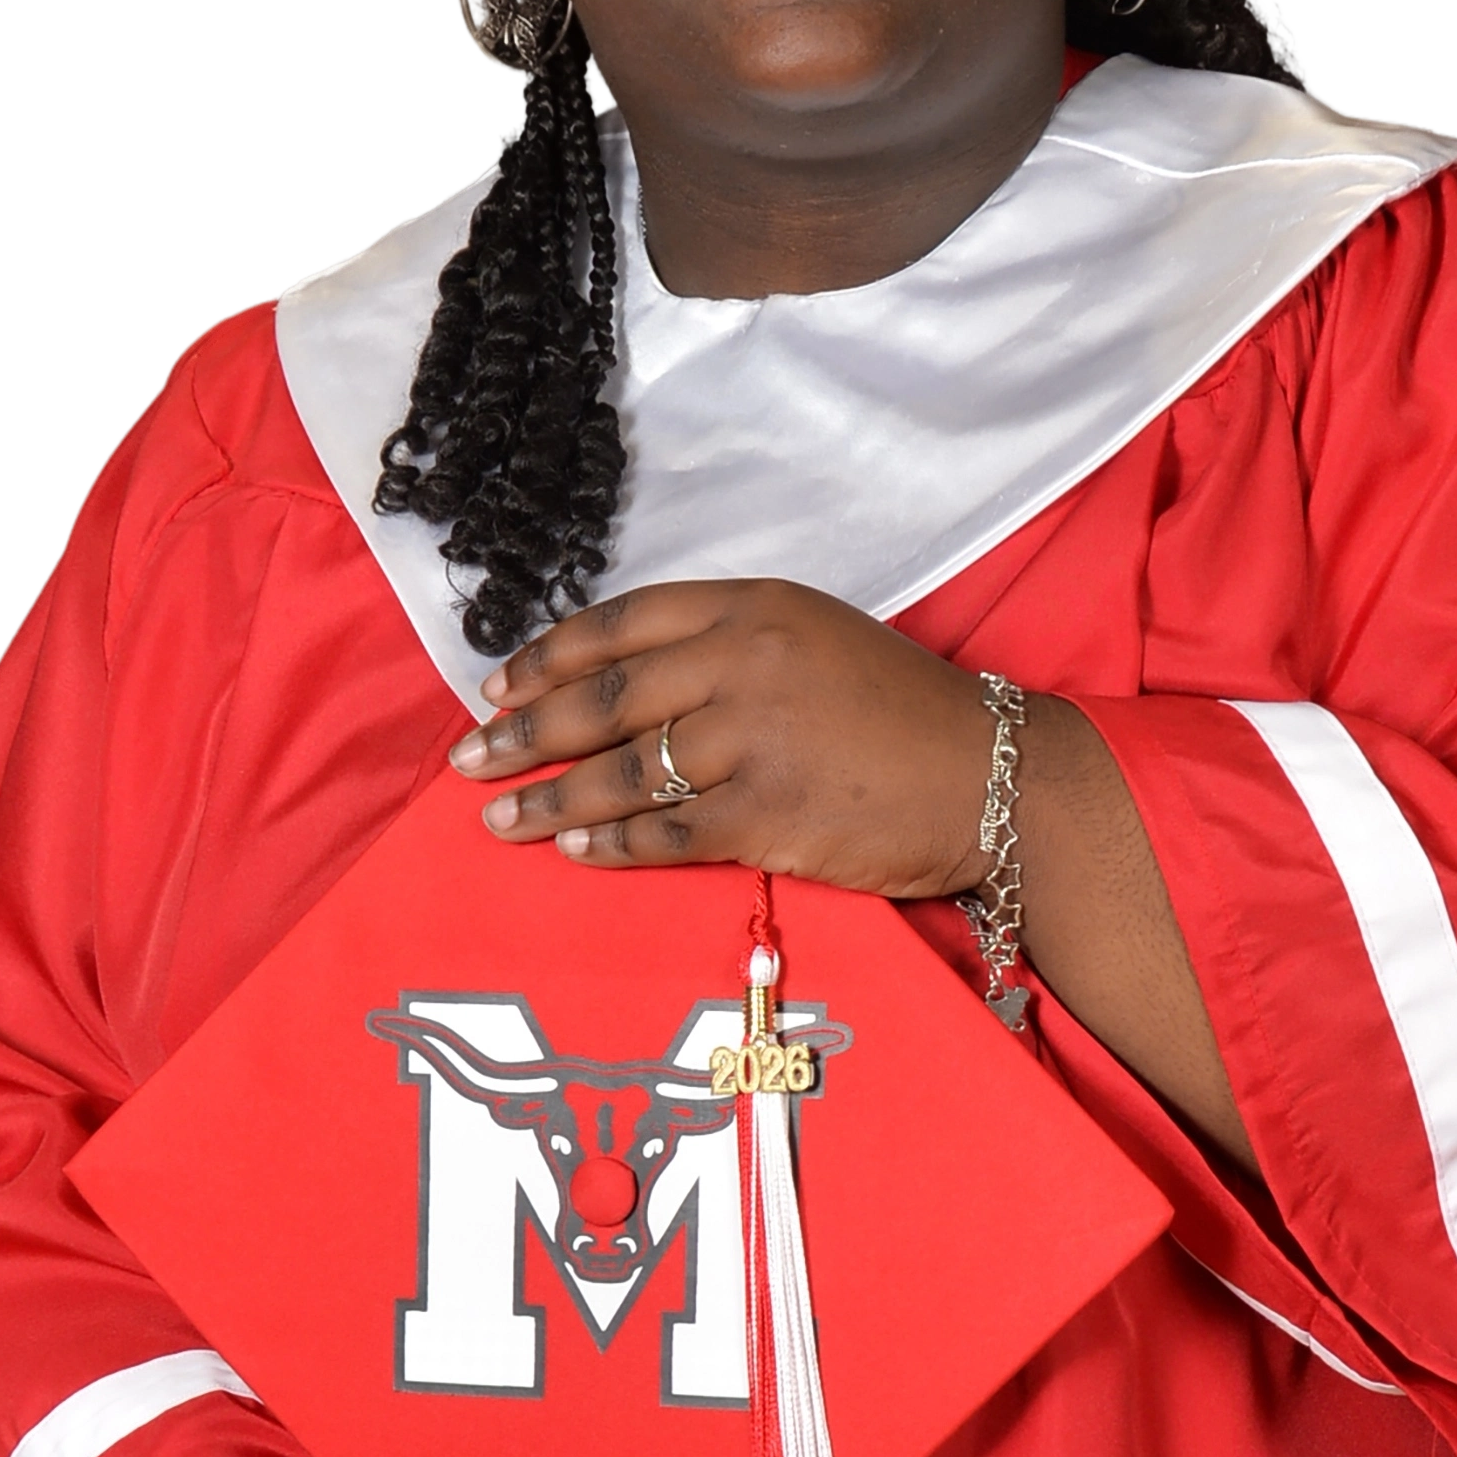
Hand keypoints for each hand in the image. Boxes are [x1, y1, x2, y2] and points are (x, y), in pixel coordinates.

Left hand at [447, 579, 994, 893]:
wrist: (989, 775)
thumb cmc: (900, 709)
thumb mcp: (812, 636)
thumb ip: (723, 645)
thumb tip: (620, 681)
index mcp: (751, 604)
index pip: (619, 623)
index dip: (546, 656)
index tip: (496, 686)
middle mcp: (744, 661)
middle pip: (604, 697)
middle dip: (522, 732)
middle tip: (467, 758)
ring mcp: (754, 740)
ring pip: (622, 771)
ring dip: (547, 798)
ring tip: (497, 819)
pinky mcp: (768, 817)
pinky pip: (665, 836)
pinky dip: (609, 846)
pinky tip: (573, 852)